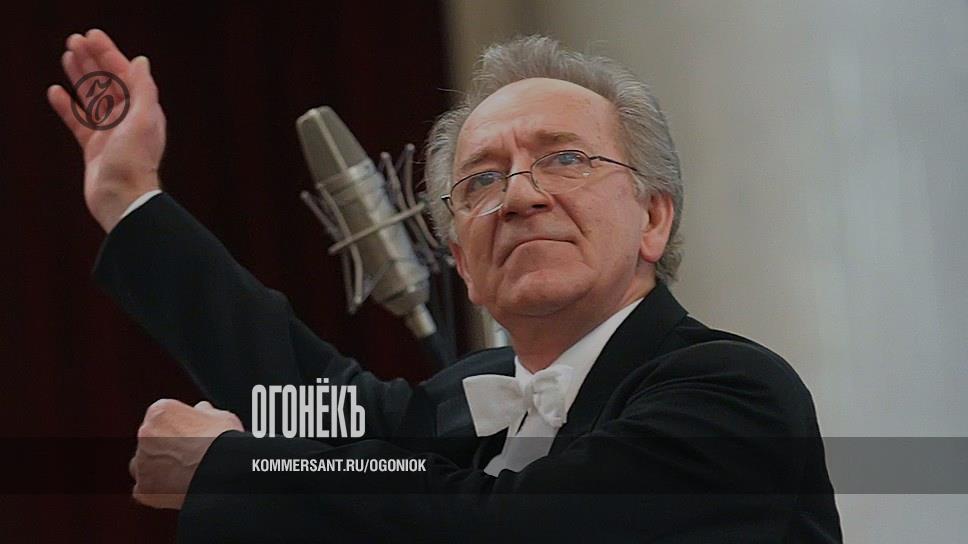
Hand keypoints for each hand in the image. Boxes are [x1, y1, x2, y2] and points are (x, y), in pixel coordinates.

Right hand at [46, 28, 166, 232]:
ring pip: (92, 98)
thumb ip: (143, 90)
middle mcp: (128, 119)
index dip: (109, 54)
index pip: (125, 75)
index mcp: (143, 111)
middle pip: (108, 82)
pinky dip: (67, 106)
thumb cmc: (133, 162)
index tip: (91, 36)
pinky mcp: (93, 147)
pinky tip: (55, 91)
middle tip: (74, 39)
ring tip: (66, 56)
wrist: (121, 199)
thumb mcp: (143, 120)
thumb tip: (141, 61)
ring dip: (80, 76)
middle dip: (93, 60)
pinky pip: (78, 121)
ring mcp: (110, 133)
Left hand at [130, 399, 242, 509]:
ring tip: (184, 474)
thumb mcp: (220, 416)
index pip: (163, 417)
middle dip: (166, 447)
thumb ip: (205, 412)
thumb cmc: (222, 440)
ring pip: (144, 465)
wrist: (221, 471)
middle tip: (190, 455)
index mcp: (160, 412)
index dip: (181, 427)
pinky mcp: (144, 487)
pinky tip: (179, 488)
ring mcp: (142, 461)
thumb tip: (202, 410)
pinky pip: (147, 489)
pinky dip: (159, 490)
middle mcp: (145, 433)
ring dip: (157, 467)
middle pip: (151, 440)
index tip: (193, 435)